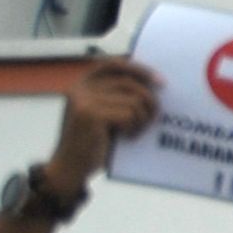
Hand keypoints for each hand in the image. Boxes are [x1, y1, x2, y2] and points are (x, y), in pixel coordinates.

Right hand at [53, 55, 159, 191]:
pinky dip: (135, 129)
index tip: (161, 82)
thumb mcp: (103, 113)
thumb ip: (117, 97)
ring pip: (133, 101)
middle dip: (149, 101)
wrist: (71, 167)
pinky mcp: (91, 115)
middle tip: (154, 118)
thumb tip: (154, 85)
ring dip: (142, 119)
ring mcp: (84, 100)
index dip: (139, 70)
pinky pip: (129, 115)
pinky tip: (127, 138)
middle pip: (130, 84)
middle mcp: (81, 88)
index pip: (115, 65)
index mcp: (83, 84)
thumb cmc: (94, 142)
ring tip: (135, 131)